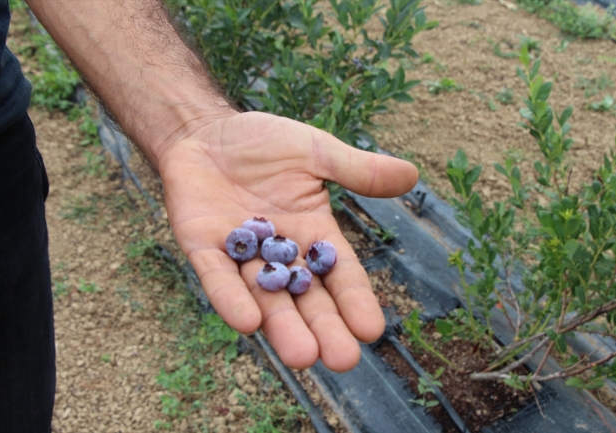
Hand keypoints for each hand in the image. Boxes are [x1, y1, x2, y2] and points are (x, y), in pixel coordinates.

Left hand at [158, 111, 417, 371]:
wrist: (204, 131)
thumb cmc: (263, 143)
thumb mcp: (316, 151)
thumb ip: (357, 169)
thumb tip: (412, 175)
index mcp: (312, 233)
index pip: (338, 273)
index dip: (354, 300)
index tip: (371, 330)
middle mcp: (280, 252)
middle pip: (305, 297)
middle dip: (322, 328)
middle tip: (341, 360)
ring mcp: (241, 253)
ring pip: (265, 296)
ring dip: (282, 326)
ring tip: (302, 356)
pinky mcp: (203, 247)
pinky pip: (218, 276)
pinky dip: (230, 298)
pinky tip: (247, 323)